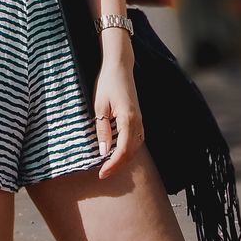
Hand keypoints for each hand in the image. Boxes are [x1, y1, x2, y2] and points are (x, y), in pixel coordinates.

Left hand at [92, 59, 144, 178]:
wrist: (120, 66)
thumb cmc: (108, 83)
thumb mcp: (100, 106)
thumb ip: (102, 129)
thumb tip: (104, 152)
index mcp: (128, 119)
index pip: (123, 150)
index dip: (113, 165)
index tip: (101, 173)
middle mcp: (137, 122)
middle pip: (131, 153)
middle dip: (118, 166)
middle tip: (103, 173)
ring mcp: (140, 120)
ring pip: (136, 148)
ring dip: (124, 159)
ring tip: (109, 165)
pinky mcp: (138, 118)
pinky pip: (137, 140)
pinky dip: (128, 150)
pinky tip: (118, 151)